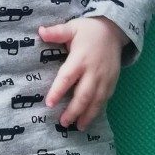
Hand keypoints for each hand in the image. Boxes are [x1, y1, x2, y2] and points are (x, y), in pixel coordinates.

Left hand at [39, 16, 128, 131]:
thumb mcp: (72, 27)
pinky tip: (90, 119)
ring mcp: (105, 77)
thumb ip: (57, 32)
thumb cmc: (88, 30)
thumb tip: (40, 31)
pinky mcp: (112, 81)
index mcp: (80, 58)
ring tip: (78, 127)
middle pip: (83, 94)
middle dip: (74, 110)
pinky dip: (98, 110)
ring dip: (87, 115)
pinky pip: (105, 98)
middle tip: (63, 122)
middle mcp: (93, 71)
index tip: (49, 103)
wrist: (114, 29)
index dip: (58, 91)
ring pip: (96, 100)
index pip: (67, 77)